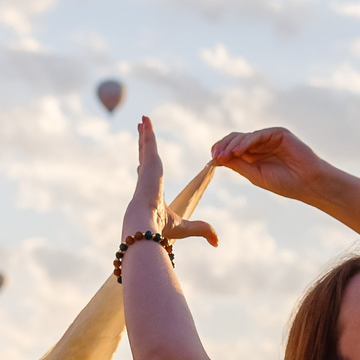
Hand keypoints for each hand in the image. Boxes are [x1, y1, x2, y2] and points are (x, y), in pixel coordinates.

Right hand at [122, 116, 220, 253]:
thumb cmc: (160, 228)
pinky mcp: (150, 162)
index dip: (145, 168)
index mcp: (151, 191)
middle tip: (142, 131)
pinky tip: (146, 118)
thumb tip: (217, 241)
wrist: (146, 223)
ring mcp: (147, 169)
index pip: (147, 175)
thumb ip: (201, 229)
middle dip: (143, 143)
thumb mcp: (185, 227)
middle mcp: (147, 178)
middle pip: (145, 156)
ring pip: (146, 146)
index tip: (143, 164)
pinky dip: (147, 130)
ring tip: (143, 119)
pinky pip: (148, 141)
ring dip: (145, 133)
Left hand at [210, 127, 336, 203]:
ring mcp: (269, 138)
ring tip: (225, 154)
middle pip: (235, 139)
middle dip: (223, 146)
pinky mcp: (278, 133)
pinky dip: (247, 142)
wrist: (308, 183)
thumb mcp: (255, 175)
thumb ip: (237, 165)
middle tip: (216, 156)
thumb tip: (217, 158)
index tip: (212, 159)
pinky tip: (239, 150)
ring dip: (232, 145)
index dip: (221, 151)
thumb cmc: (284, 183)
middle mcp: (259, 145)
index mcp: (253, 156)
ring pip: (244, 136)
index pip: (232, 148)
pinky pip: (258, 135)